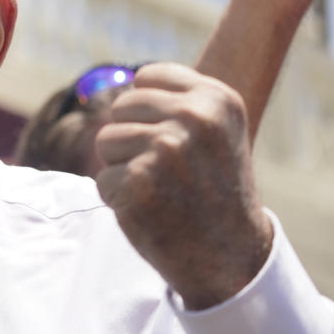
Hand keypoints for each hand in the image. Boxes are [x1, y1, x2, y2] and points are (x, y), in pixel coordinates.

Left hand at [95, 63, 272, 309]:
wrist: (230, 256)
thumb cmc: (212, 188)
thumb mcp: (214, 130)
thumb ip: (175, 100)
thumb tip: (119, 84)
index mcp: (216, 98)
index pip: (147, 77)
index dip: (148, 112)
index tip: (177, 141)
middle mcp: (194, 117)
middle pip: (120, 107)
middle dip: (132, 139)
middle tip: (169, 172)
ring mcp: (167, 148)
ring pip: (106, 140)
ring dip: (123, 168)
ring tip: (161, 189)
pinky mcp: (140, 181)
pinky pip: (103, 178)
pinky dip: (118, 198)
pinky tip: (151, 210)